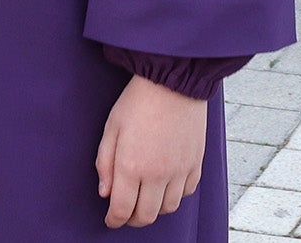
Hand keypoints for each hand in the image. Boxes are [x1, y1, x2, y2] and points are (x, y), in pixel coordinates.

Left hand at [96, 76, 205, 227]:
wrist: (173, 80)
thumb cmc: (139, 100)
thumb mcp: (112, 127)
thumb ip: (105, 163)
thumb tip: (105, 193)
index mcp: (132, 166)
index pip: (122, 210)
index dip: (114, 220)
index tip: (111, 219)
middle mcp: (157, 174)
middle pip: (146, 216)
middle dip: (133, 219)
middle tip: (126, 212)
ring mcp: (179, 170)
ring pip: (168, 209)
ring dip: (155, 209)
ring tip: (146, 198)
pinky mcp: (195, 163)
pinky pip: (186, 192)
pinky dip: (175, 195)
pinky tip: (166, 184)